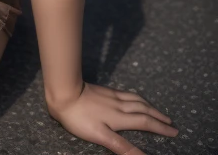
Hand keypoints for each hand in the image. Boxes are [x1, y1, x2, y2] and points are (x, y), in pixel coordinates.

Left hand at [47, 81, 178, 153]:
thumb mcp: (101, 135)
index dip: (160, 128)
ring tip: (157, 110)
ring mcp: (111, 96)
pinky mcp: (104, 90)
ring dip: (149, 106)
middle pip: (144, 110)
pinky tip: (134, 98)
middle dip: (158, 116)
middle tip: (170, 122)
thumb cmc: (79, 117)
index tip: (174, 131)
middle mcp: (119, 105)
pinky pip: (126, 93)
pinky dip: (136, 97)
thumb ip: (122, 147)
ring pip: (136, 100)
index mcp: (120, 118)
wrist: (63, 92)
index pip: (145, 123)